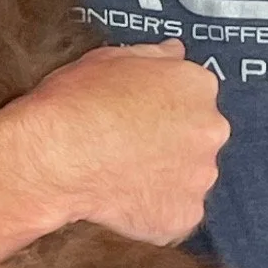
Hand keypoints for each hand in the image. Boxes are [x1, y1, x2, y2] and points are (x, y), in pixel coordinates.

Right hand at [14, 42, 229, 245]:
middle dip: (172, 143)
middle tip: (131, 148)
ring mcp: (199, 176)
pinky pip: (176, 214)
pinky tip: (125, 199)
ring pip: (189, 177)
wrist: (57, 156)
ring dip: (166, 177)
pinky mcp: (184, 215)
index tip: (143, 117)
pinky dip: (155, 210)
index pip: (195, 96)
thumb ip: (154, 56)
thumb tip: (173, 53)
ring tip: (124, 175)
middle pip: (198, 137)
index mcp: (197, 86)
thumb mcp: (110, 58)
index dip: (165, 108)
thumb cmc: (76, 104)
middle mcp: (210, 129)